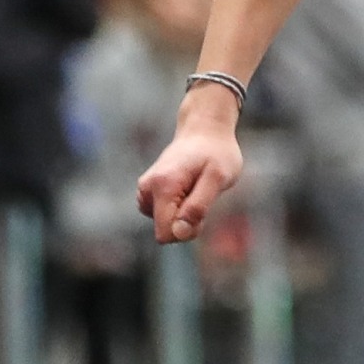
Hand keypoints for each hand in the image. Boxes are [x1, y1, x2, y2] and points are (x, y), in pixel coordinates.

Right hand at [136, 110, 243, 243]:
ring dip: (183, 215)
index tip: (203, 209)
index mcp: (163, 186)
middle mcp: (147, 188)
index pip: (166, 233)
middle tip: (202, 196)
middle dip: (186, 223)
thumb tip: (179, 232)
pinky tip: (188, 189)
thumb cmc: (216, 153)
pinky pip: (162, 215)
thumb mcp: (218, 179)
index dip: (188, 230)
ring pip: (163, 224)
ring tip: (196, 189)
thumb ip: (198, 206)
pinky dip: (177, 209)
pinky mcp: (148, 191)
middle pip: (164, 231)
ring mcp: (145, 189)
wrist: (205, 130)